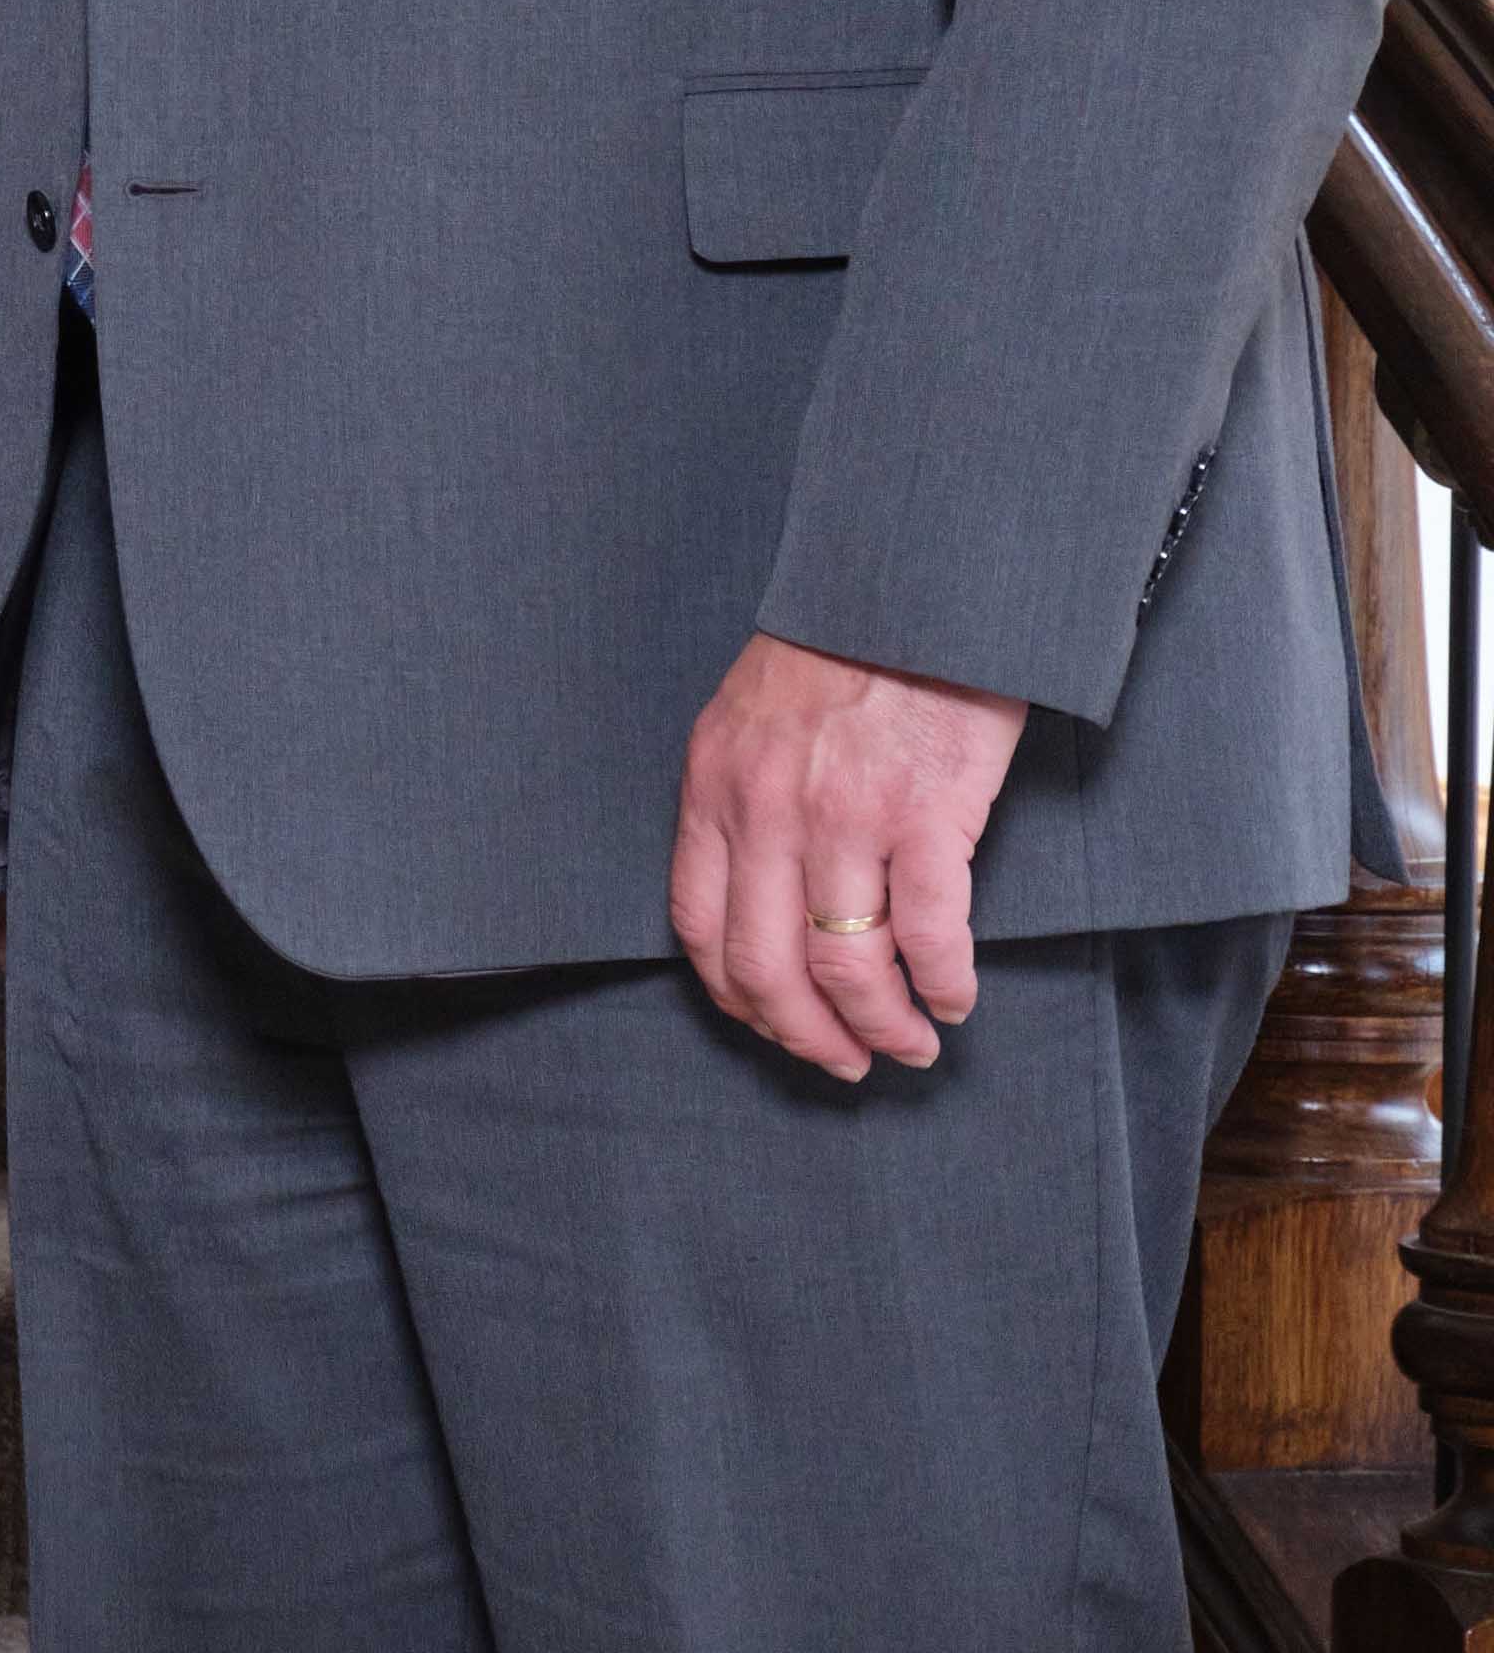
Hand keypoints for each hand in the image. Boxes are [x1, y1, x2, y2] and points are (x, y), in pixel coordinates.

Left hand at [669, 628, 1027, 1078]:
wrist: (910, 589)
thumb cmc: (836, 658)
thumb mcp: (747, 723)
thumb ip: (740, 803)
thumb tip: (754, 898)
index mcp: (714, 791)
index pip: (698, 927)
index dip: (735, 998)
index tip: (771, 1026)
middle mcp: (767, 813)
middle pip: (765, 967)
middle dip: (806, 1036)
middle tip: (845, 1063)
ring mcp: (845, 817)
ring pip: (844, 967)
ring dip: (880, 1028)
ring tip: (909, 1046)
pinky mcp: (926, 814)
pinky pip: (930, 934)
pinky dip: (942, 986)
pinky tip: (953, 1000)